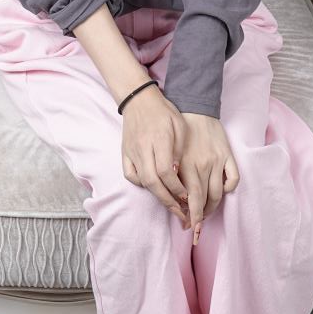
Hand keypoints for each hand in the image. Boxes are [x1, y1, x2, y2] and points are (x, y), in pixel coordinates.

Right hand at [120, 85, 192, 227]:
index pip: (166, 172)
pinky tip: (153, 187)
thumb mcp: (179, 126)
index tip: (187, 196)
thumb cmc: (164, 112)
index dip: (177, 188)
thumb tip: (176, 173)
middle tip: (180, 212)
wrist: (139, 100)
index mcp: (159, 139)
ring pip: (142, 181)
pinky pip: (130, 175)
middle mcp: (143, 147)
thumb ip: (179, 149)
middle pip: (153, 182)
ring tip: (171, 204)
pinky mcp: (125, 153)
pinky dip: (141, 184)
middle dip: (168, 200)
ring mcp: (132, 151)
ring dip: (157, 195)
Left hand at [177, 112, 240, 233]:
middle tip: (196, 227)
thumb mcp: (168, 153)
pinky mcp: (228, 155)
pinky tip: (221, 191)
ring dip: (212, 207)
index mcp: (186, 166)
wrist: (194, 108)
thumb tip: (175, 199)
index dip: (192, 217)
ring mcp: (217, 161)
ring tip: (205, 212)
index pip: (192, 200)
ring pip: (219, 193)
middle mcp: (203, 165)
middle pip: (206, 200)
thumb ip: (172, 175)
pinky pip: (233, 178)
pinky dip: (229, 188)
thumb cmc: (176, 133)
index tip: (189, 229)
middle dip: (201, 218)